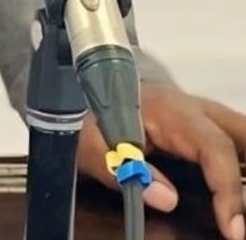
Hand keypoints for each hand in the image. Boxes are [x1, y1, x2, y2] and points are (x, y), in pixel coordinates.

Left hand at [78, 81, 245, 239]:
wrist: (94, 97)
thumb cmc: (97, 123)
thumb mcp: (93, 146)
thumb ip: (122, 170)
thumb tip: (166, 199)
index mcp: (172, 112)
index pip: (214, 148)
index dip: (228, 190)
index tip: (233, 229)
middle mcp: (199, 110)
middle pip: (243, 134)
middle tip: (244, 213)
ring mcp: (208, 117)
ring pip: (243, 136)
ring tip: (240, 207)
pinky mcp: (210, 129)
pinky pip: (236, 145)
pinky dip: (241, 167)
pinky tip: (238, 194)